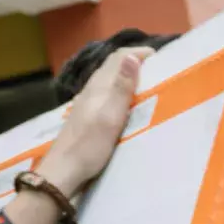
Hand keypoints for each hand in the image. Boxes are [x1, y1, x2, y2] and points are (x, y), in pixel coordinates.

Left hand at [39, 46, 151, 195]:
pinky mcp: (86, 114)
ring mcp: (87, 101)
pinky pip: (106, 93)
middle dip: (135, 61)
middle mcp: (91, 88)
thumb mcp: (110, 117)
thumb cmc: (89, 146)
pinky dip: (120, 90)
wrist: (63, 170)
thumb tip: (132, 56)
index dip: (138, 52)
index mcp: (99, 86)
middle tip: (157, 68)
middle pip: (113, 65)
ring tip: (146, 83)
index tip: (160, 57)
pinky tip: (126, 102)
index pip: (119, 57)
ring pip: (109, 79)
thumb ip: (121, 87)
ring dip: (127, 75)